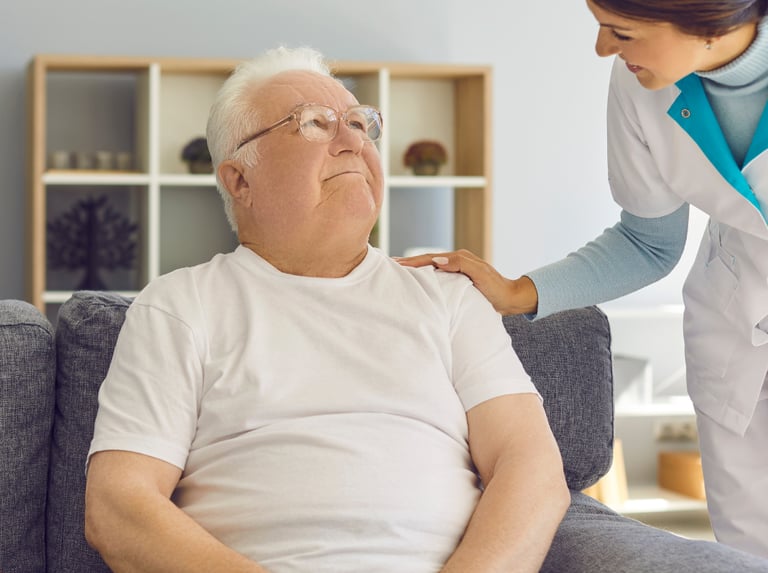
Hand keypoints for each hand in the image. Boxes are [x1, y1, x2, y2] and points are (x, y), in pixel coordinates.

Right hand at [395, 250, 538, 315]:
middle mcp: (456, 262)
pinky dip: (425, 279)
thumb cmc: (497, 288)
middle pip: (428, 261)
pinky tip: (417, 285)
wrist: (511, 299)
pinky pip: (437, 279)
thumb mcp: (480, 274)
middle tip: (389, 265)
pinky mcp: (458, 282)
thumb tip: (437, 260)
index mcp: (459, 258)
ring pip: (431, 269)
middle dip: (409, 263)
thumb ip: (460, 264)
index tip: (396, 263)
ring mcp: (457, 272)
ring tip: (398, 273)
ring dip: (415, 271)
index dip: (413, 261)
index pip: (431, 258)